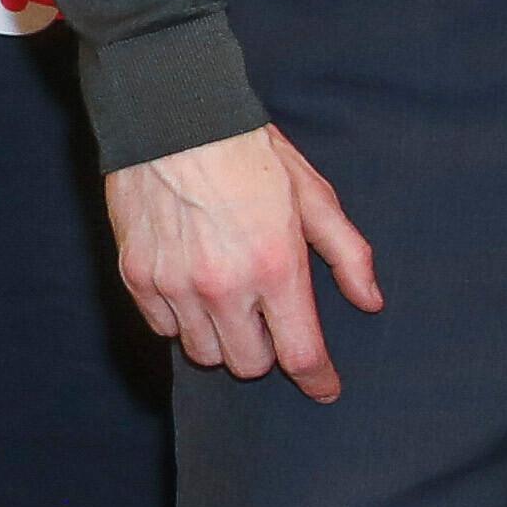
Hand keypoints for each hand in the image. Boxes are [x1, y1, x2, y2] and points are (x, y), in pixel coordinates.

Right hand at [105, 126, 385, 398]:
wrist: (172, 117)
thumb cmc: (250, 153)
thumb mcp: (315, 196)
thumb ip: (347, 254)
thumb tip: (370, 301)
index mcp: (274, 267)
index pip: (300, 353)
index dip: (318, 380)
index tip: (326, 389)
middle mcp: (221, 286)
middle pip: (248, 365)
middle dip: (266, 354)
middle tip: (271, 323)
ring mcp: (173, 285)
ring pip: (202, 352)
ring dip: (222, 338)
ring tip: (232, 303)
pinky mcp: (136, 276)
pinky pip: (163, 328)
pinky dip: (182, 320)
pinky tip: (195, 291)